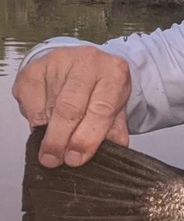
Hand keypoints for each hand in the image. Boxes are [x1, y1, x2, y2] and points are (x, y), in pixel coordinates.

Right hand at [11, 46, 130, 166]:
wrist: (82, 63)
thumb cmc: (101, 88)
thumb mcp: (116, 106)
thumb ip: (114, 129)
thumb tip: (112, 151)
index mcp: (114, 72)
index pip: (101, 109)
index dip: (87, 137)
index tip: (75, 158)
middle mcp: (88, 61)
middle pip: (70, 108)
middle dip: (60, 139)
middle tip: (54, 159)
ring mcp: (59, 62)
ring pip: (48, 107)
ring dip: (47, 131)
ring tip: (51, 143)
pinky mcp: (34, 68)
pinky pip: (30, 103)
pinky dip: (35, 119)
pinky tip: (45, 122)